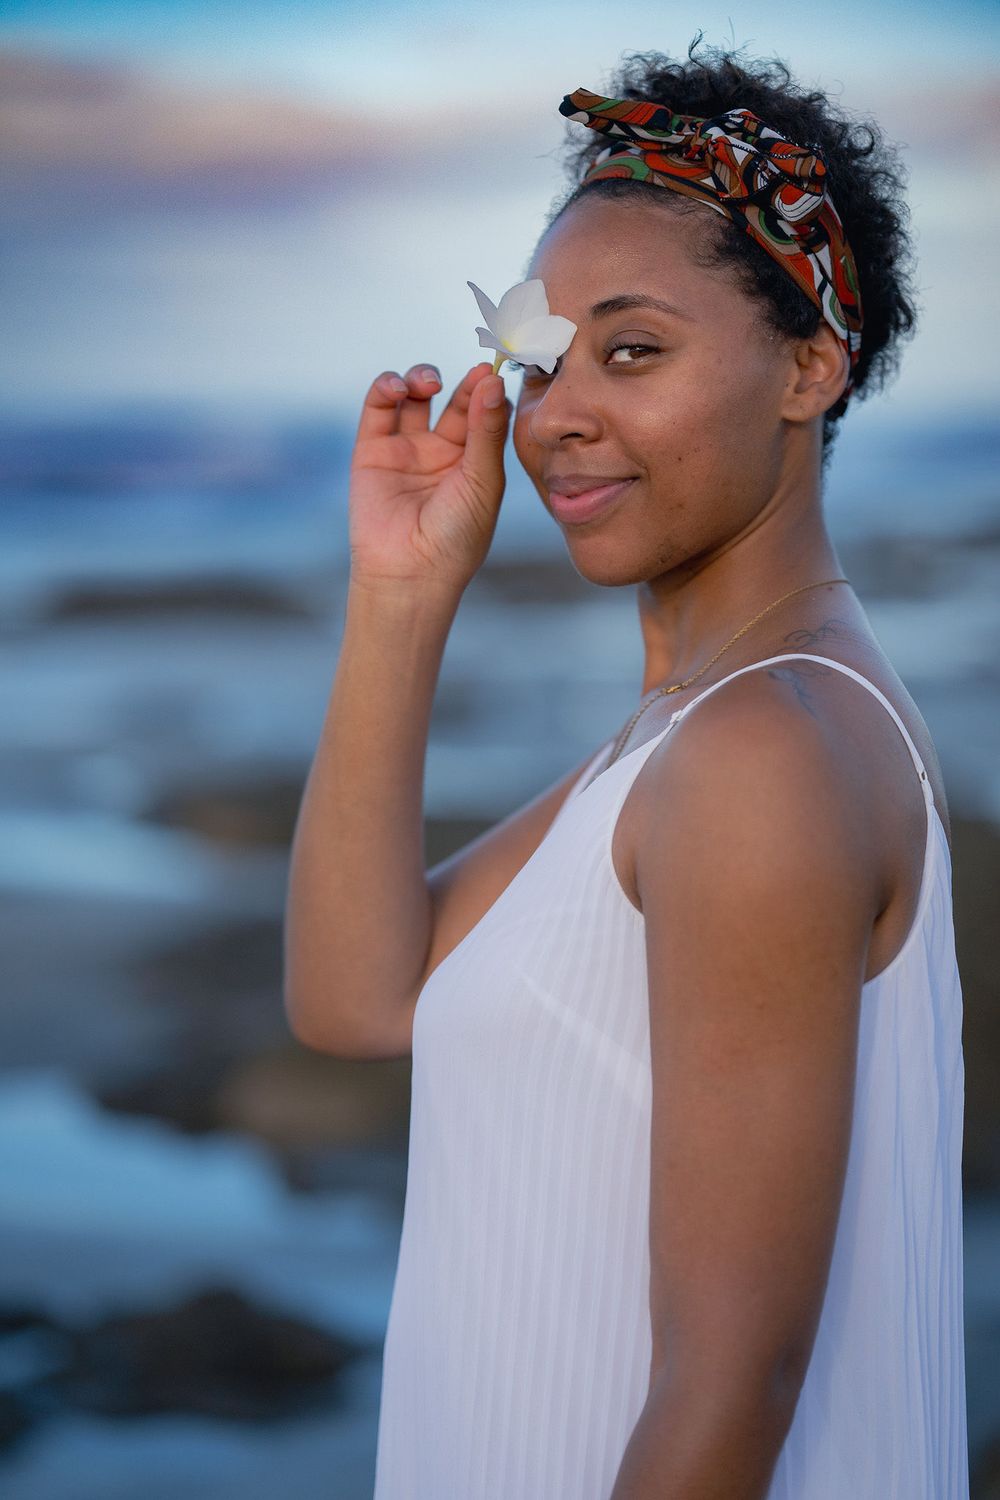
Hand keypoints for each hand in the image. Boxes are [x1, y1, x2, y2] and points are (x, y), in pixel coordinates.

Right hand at [347, 361, 511, 595]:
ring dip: (421, 376)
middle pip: (453, 400)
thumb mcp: (482, 482)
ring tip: (429, 381)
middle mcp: (442, 453)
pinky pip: (379, 408)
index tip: (499, 368)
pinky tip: (399, 387)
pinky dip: (387, 388)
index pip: (486, 414)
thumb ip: (486, 430)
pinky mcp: (372, 451)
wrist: (409, 574)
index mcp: (476, 463)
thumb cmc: (456, 538)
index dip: (491, 390)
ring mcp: (407, 450)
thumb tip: (491, 380)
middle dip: (462, 381)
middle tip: (473, 369)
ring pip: (414, 397)